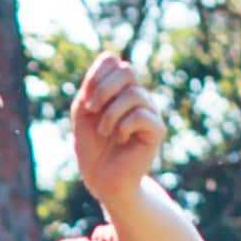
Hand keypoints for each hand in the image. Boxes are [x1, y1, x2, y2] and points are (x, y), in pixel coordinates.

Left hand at [67, 52, 169, 209]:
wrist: (102, 179)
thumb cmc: (91, 146)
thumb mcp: (83, 112)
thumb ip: (92, 87)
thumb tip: (113, 66)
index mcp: (117, 89)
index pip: (112, 61)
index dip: (96, 75)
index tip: (84, 100)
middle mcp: (136, 96)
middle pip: (126, 70)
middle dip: (103, 89)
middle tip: (91, 111)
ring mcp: (149, 111)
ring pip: (134, 94)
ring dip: (110, 114)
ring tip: (104, 133)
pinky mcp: (156, 130)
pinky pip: (141, 115)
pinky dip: (123, 126)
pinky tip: (121, 139)